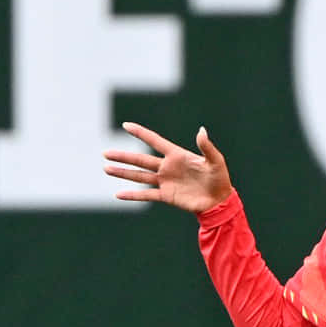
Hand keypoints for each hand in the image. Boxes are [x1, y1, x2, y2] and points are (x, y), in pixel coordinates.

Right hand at [104, 123, 233, 213]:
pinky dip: (133, 195)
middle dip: (123, 156)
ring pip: (139, 176)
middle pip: (140, 159)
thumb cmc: (219, 179)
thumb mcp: (215, 161)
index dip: (140, 133)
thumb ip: (206, 146)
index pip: (154, 141)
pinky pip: (146, 195)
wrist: (219, 201)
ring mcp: (165, 181)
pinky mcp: (166, 196)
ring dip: (123, 173)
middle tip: (105, 153)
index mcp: (176, 155)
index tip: (125, 125)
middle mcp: (167, 167)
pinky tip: (118, 194)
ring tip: (106, 168)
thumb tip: (201, 130)